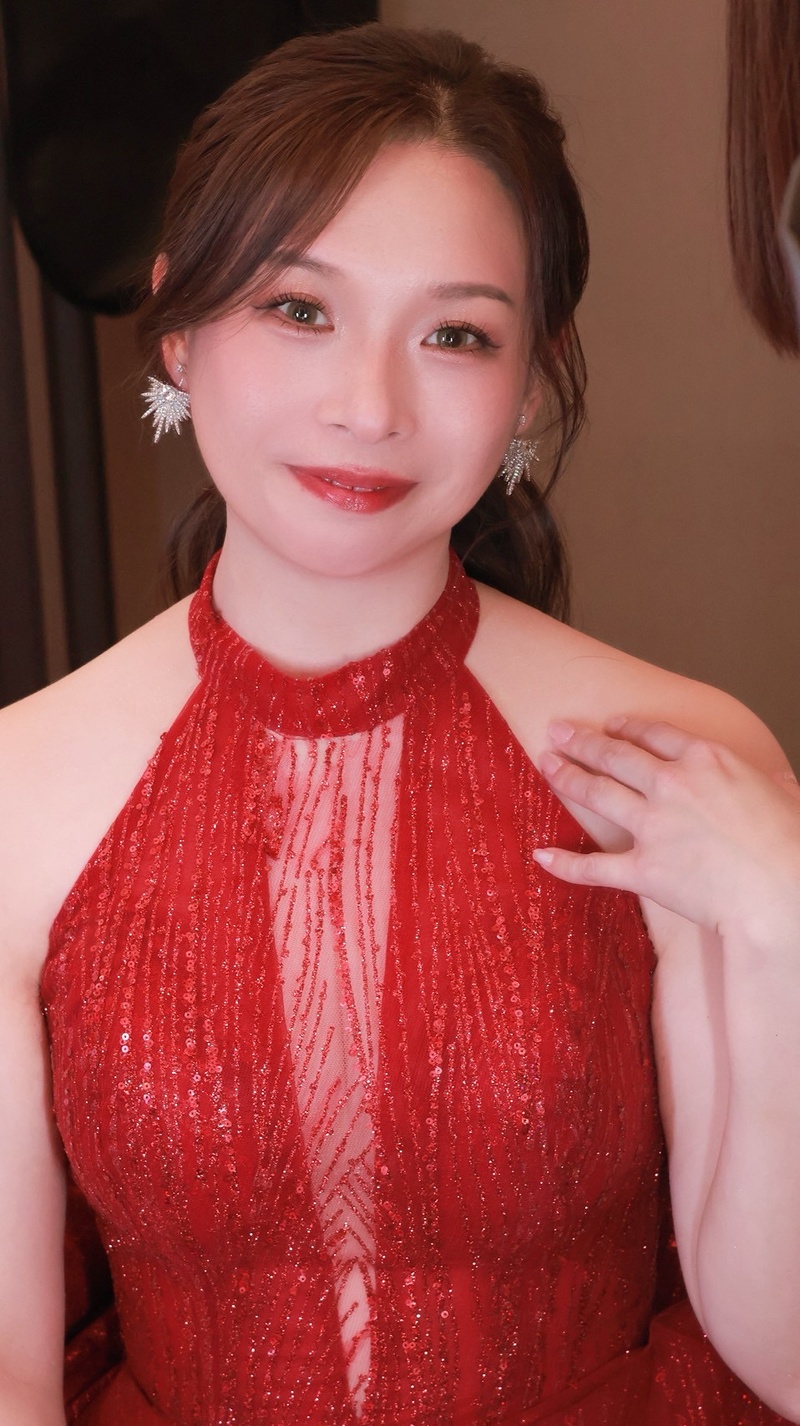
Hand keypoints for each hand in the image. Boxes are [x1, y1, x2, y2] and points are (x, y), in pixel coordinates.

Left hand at [533, 717, 799, 939]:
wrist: (781, 891)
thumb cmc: (792, 845)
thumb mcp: (789, 797)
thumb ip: (774, 785)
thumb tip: (777, 780)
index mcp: (707, 760)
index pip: (655, 734)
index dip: (627, 727)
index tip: (610, 724)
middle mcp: (672, 785)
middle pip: (615, 754)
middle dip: (582, 740)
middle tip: (557, 729)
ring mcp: (653, 826)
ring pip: (596, 792)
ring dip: (565, 775)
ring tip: (545, 762)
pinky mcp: (643, 869)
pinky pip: (593, 866)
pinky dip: (565, 863)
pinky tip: (542, 855)